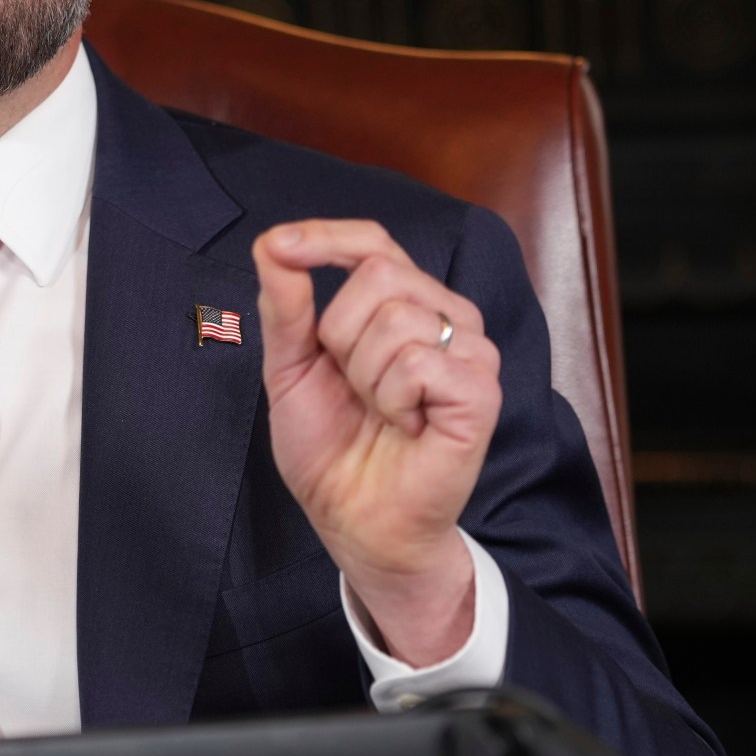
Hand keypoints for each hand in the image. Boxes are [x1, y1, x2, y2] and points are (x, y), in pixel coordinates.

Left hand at [251, 220, 500, 665]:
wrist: (353, 518)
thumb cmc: (330, 448)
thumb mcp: (289, 369)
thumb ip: (286, 306)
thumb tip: (273, 244)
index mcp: (404, 305)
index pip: (373, 242)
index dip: (327, 236)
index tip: (280, 246)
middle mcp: (446, 318)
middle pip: (378, 273)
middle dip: (340, 336)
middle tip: (354, 388)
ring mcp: (471, 353)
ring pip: (395, 319)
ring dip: (364, 377)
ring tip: (381, 412)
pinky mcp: (481, 391)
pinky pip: (419, 362)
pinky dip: (392, 399)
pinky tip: (406, 425)